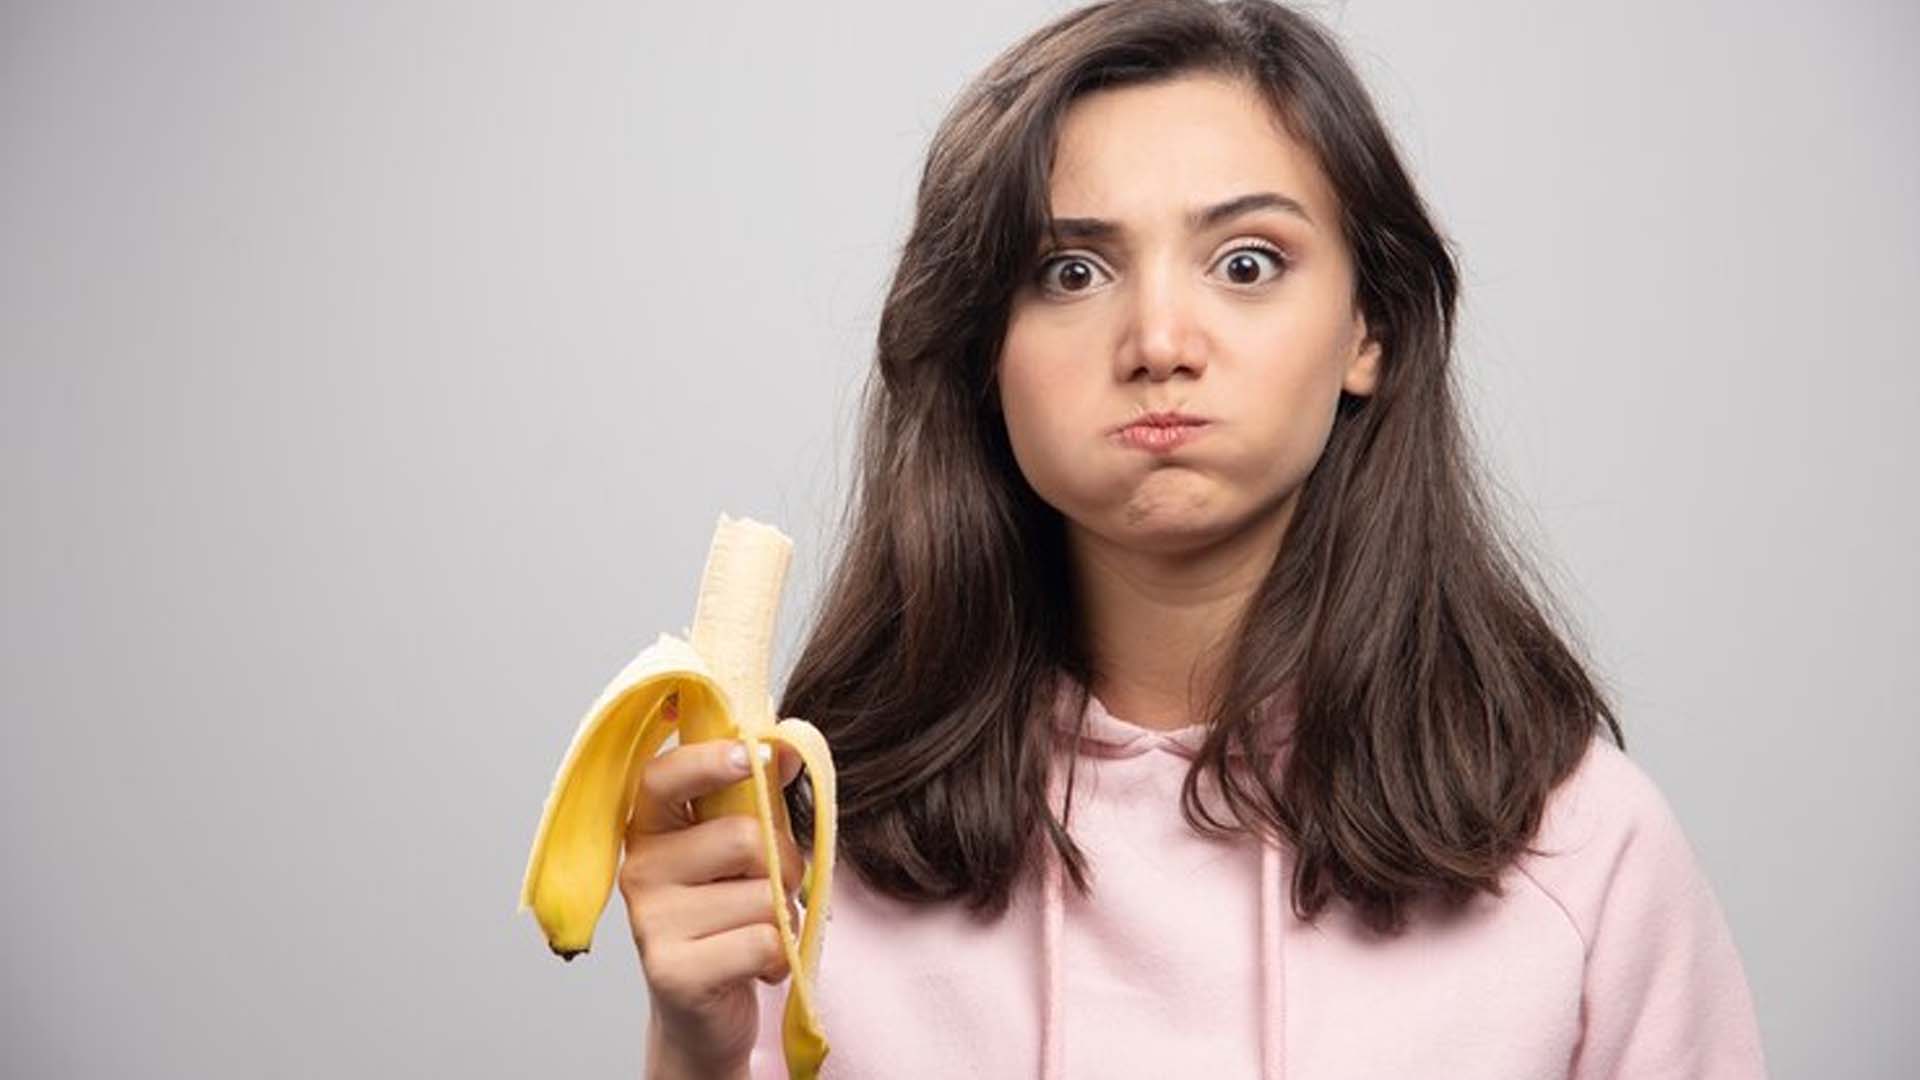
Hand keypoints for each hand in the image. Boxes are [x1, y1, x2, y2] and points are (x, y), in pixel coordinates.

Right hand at [621, 730, 806, 1076]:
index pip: (662, 778)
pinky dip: (781, 956)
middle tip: (775, 887)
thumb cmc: (728, 919)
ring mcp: (650, 924)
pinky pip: (763, 941)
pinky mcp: (673, 973)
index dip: (708, 761)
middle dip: (784, 862)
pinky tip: (758, 966)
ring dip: (783, 915)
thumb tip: (788, 750)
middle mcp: (639, 871)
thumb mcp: (742, 853)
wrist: (704, 1016)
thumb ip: (760, 800)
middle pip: (742, 837)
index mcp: (651, 830)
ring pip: (762, 894)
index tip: (752, 755)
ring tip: (759, 931)